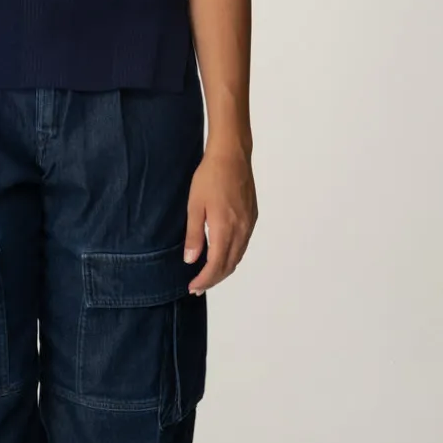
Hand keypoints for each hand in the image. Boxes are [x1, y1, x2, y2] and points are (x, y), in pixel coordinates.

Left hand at [183, 140, 256, 291]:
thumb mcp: (194, 206)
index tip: (193, 287)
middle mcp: (241, 229)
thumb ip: (194, 235)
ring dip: (224, 269)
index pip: (216, 265)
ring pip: (238, 256)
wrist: (232, 156)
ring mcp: (249, 224)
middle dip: (214, 279)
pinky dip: (232, 256)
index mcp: (225, 228)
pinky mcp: (252, 217)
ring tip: (208, 275)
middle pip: (229, 265)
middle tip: (198, 287)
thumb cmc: (210, 177)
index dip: (205, 280)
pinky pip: (243, 244)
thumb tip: (191, 260)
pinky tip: (222, 255)